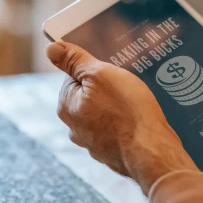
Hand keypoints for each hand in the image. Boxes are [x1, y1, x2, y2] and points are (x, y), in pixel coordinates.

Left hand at [47, 42, 196, 193]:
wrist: (151, 151)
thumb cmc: (127, 111)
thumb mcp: (101, 75)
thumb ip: (75, 61)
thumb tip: (51, 48)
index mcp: (67, 106)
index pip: (74, 77)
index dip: (95, 70)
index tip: (113, 70)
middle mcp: (75, 127)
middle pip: (89, 96)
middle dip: (108, 89)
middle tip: (129, 83)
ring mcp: (94, 144)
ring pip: (104, 114)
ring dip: (118, 107)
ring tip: (138, 102)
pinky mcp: (112, 153)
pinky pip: (118, 130)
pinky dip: (127, 124)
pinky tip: (141, 120)